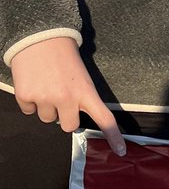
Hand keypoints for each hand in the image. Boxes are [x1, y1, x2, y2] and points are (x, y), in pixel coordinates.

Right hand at [10, 37, 126, 155]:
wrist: (41, 36)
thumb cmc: (64, 56)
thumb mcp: (81, 76)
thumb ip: (81, 97)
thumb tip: (73, 119)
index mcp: (86, 91)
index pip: (104, 118)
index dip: (113, 136)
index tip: (121, 152)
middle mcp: (67, 98)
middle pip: (69, 127)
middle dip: (66, 116)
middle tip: (62, 97)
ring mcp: (46, 99)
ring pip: (47, 119)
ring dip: (47, 107)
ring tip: (47, 84)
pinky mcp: (26, 96)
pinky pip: (29, 111)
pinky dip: (30, 101)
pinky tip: (33, 83)